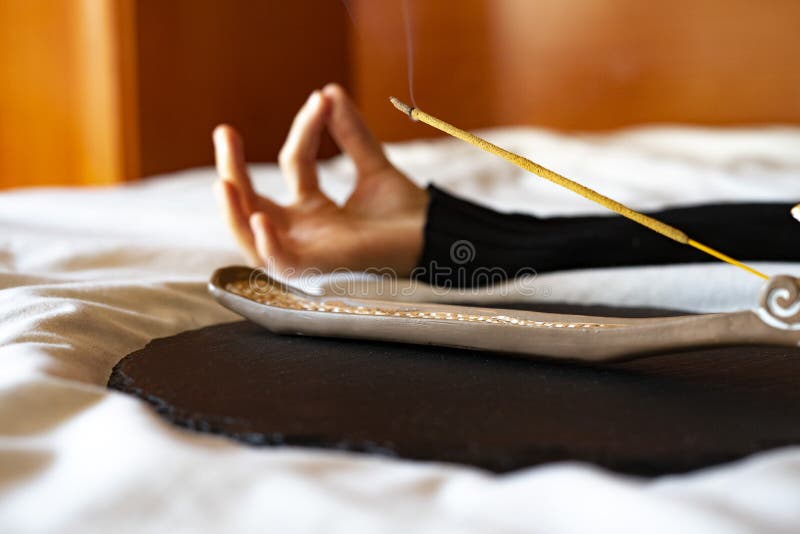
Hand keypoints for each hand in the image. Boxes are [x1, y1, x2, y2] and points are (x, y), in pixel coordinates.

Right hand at [213, 84, 427, 276]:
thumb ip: (351, 135)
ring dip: (233, 210)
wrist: (438, 238)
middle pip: (253, 202)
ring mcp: (309, 250)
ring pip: (253, 236)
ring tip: (224, 180)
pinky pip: (282, 263)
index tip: (321, 100)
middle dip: (232, 169)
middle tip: (224, 131)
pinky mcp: (320, 269)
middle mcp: (306, 231)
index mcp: (316, 210)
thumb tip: (329, 92)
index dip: (304, 129)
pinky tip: (261, 218)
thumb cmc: (410, 214)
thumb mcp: (374, 167)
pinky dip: (268, 245)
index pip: (294, 164)